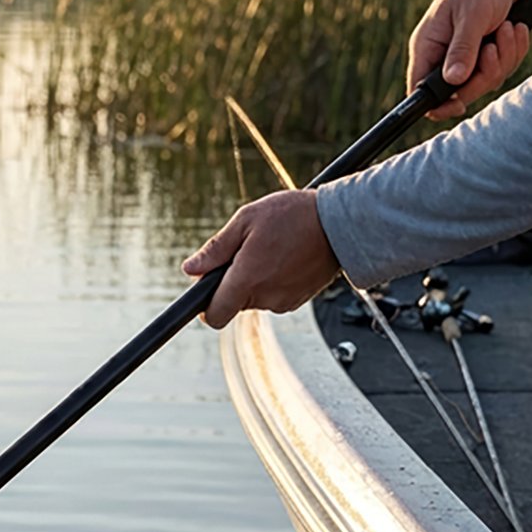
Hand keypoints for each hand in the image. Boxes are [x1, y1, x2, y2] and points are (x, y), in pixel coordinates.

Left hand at [181, 190, 338, 329]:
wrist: (341, 222)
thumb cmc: (293, 215)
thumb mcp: (246, 220)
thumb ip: (215, 249)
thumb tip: (189, 269)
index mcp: (246, 280)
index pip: (214, 316)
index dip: (206, 307)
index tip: (208, 289)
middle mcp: (263, 298)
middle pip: (233, 304)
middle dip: (233, 282)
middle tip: (248, 251)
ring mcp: (283, 302)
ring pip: (254, 299)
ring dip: (255, 280)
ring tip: (272, 249)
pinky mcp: (298, 301)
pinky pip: (274, 297)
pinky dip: (274, 281)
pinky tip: (286, 257)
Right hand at [408, 0, 529, 120]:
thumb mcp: (471, 15)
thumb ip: (461, 49)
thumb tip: (453, 81)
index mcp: (427, 48)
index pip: (420, 91)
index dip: (438, 105)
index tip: (459, 105)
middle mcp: (442, 58)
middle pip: (459, 93)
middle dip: (485, 74)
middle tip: (495, 47)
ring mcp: (464, 59)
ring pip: (484, 82)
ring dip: (504, 58)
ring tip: (508, 29)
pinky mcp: (484, 56)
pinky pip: (500, 70)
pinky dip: (513, 52)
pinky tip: (514, 30)